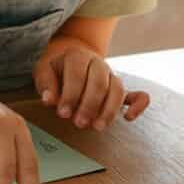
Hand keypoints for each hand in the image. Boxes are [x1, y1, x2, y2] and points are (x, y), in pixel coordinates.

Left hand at [34, 46, 148, 129]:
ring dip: (109, 110)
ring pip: (118, 90)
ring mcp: (112, 75)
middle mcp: (98, 63)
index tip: (63, 113)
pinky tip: (129, 118)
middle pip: (99, 83)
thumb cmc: (56, 70)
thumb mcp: (44, 71)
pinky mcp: (120, 88)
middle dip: (89, 105)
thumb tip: (49, 100)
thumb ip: (45, 84)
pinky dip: (139, 105)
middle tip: (79, 123)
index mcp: (77, 56)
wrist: (72, 60)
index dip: (70, 95)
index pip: (77, 75)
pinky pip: (138, 95)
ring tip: (98, 126)